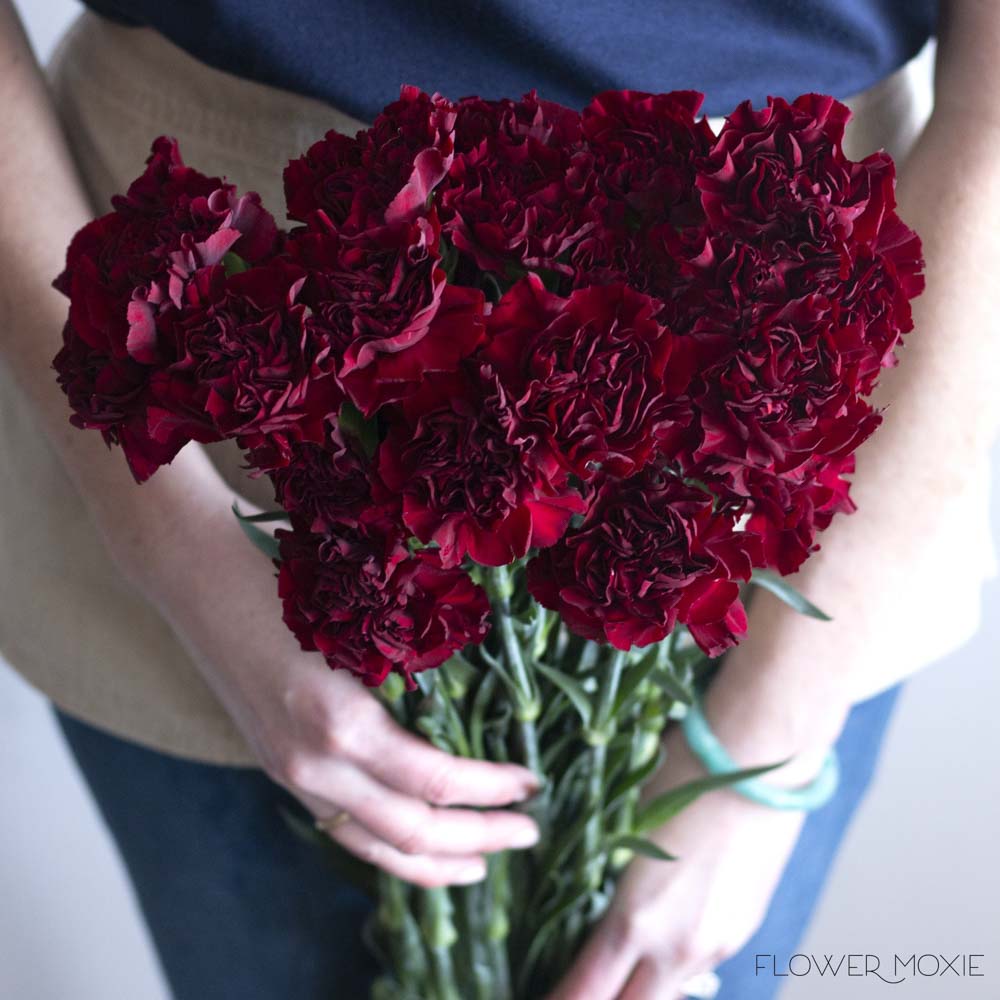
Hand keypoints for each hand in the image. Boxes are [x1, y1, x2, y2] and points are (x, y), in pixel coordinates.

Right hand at [126, 497, 540, 888]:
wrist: (202, 581)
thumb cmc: (288, 583)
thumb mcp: (362, 625)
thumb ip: (412, 673)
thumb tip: (488, 705)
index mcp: (340, 720)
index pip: (435, 780)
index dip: (492, 790)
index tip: (532, 783)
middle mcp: (313, 763)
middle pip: (411, 830)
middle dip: (478, 839)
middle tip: (528, 831)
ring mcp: (292, 776)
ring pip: (374, 848)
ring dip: (435, 863)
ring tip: (482, 866)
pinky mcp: (282, 773)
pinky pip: (344, 832)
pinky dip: (389, 850)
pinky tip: (418, 848)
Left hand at [548, 725, 805, 999]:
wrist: (763, 754)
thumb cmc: (684, 773)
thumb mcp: (623, 823)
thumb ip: (602, 878)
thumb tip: (581, 903)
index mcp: (637, 918)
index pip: (586, 991)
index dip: (559, 998)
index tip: (542, 992)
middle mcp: (679, 945)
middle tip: (574, 988)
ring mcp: (717, 942)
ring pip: (668, 991)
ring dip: (639, 986)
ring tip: (613, 968)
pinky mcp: (742, 928)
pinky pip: (696, 964)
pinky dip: (669, 964)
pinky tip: (655, 940)